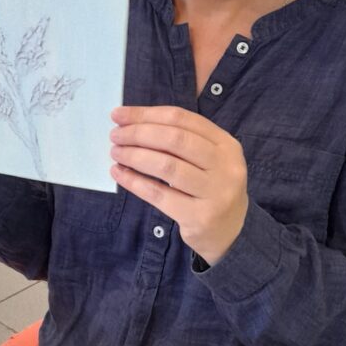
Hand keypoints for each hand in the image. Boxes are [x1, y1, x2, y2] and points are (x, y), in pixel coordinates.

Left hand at [110, 106, 248, 265]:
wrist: (230, 232)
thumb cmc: (208, 187)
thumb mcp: (207, 159)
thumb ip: (178, 140)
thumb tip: (130, 122)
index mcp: (226, 144)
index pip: (182, 119)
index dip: (147, 114)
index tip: (119, 115)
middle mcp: (226, 166)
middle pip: (175, 139)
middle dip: (139, 133)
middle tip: (115, 135)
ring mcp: (215, 193)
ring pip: (167, 166)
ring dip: (135, 156)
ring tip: (116, 152)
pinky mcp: (200, 217)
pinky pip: (159, 195)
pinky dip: (135, 182)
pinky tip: (119, 174)